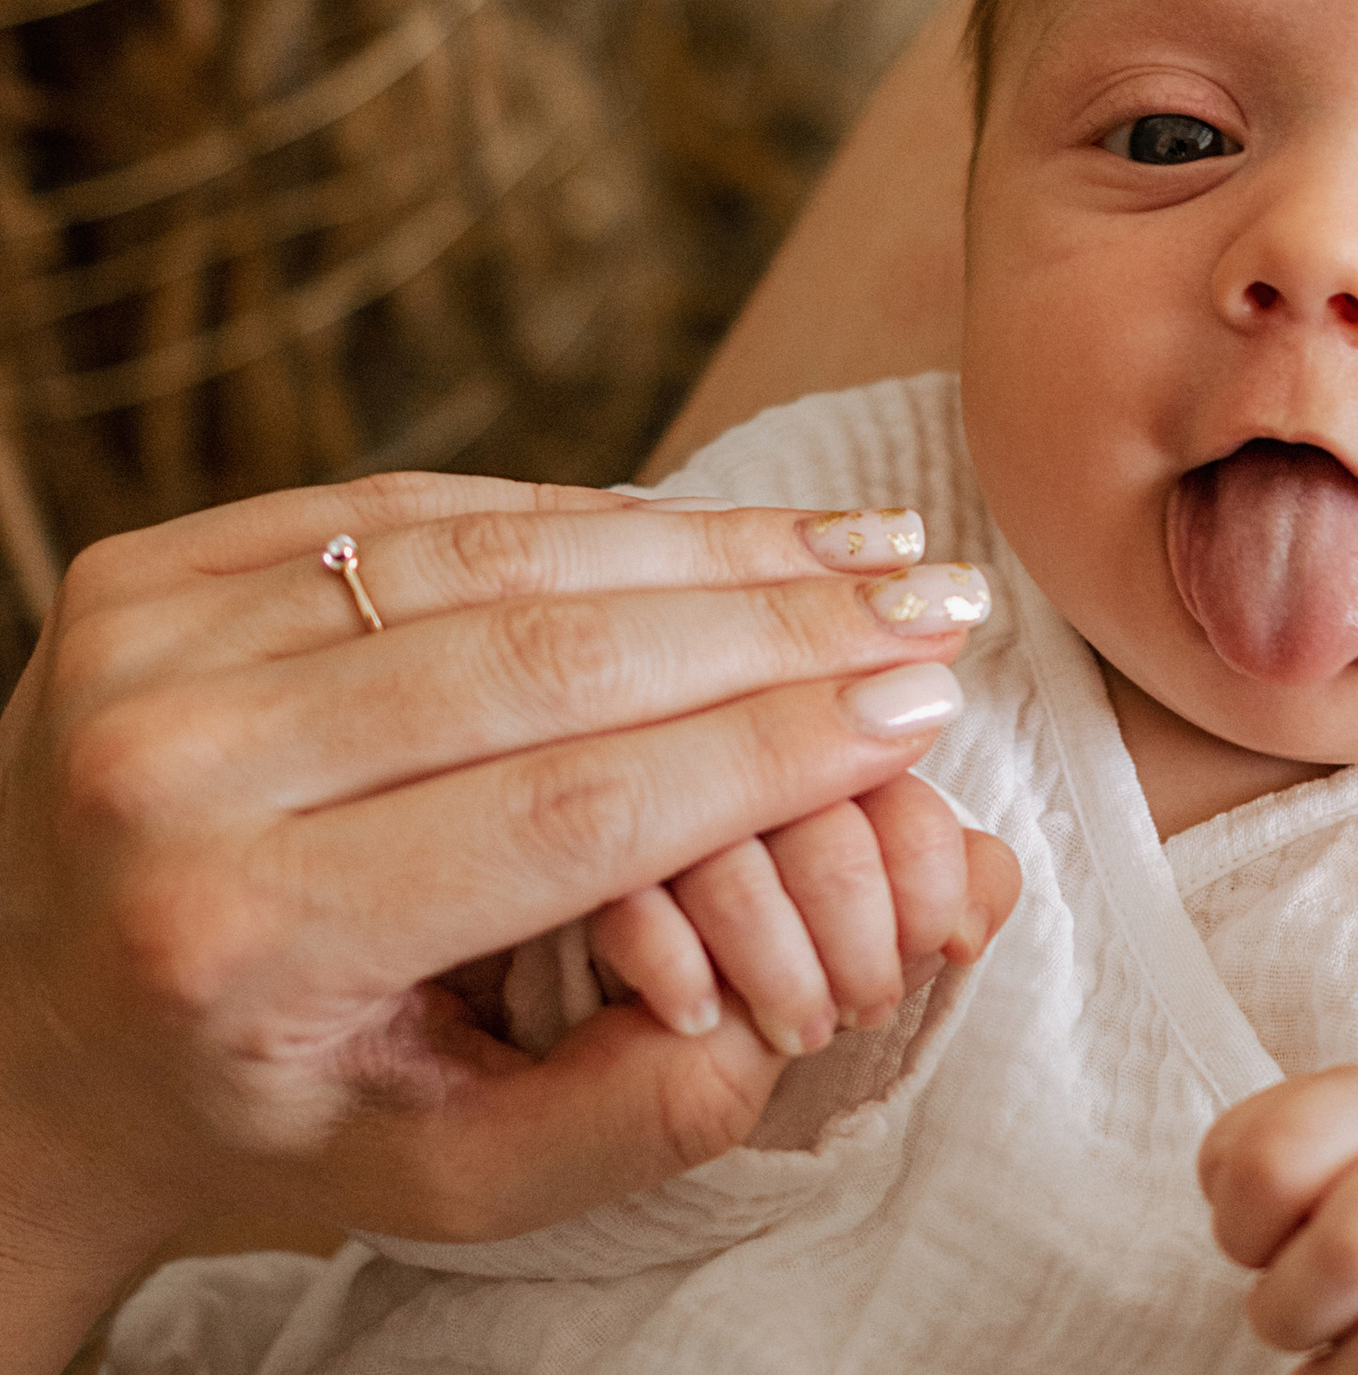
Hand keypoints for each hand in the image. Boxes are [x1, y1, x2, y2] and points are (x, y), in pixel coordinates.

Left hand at [0, 474, 1018, 1370]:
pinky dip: (585, 510)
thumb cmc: (252, 1112)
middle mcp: (167, 776)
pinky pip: (414, 505)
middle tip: (936, 599)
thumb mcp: (430, 1181)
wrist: (5, 1042)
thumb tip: (799, 1010)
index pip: (568, 809)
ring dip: (709, 542)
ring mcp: (141, 648)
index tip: (922, 702)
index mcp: (236, 941)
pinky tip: (715, 527)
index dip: (770, 747)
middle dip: (780, 621)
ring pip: (493, 555)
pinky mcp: (142, 568)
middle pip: (547, 658)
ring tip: (866, 539)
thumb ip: (618, 1118)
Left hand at [1200, 1066, 1357, 1373]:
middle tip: (1288, 1315)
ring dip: (1348, 1373)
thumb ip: (1257, 1156)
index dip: (1239, 1226)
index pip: (1273, 1161)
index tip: (1254, 1243)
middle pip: (1352, 1249)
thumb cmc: (1347, 1197)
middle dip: (1290, 1308)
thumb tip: (1239, 1189)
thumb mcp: (1294, 1148)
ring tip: (1335, 1360)